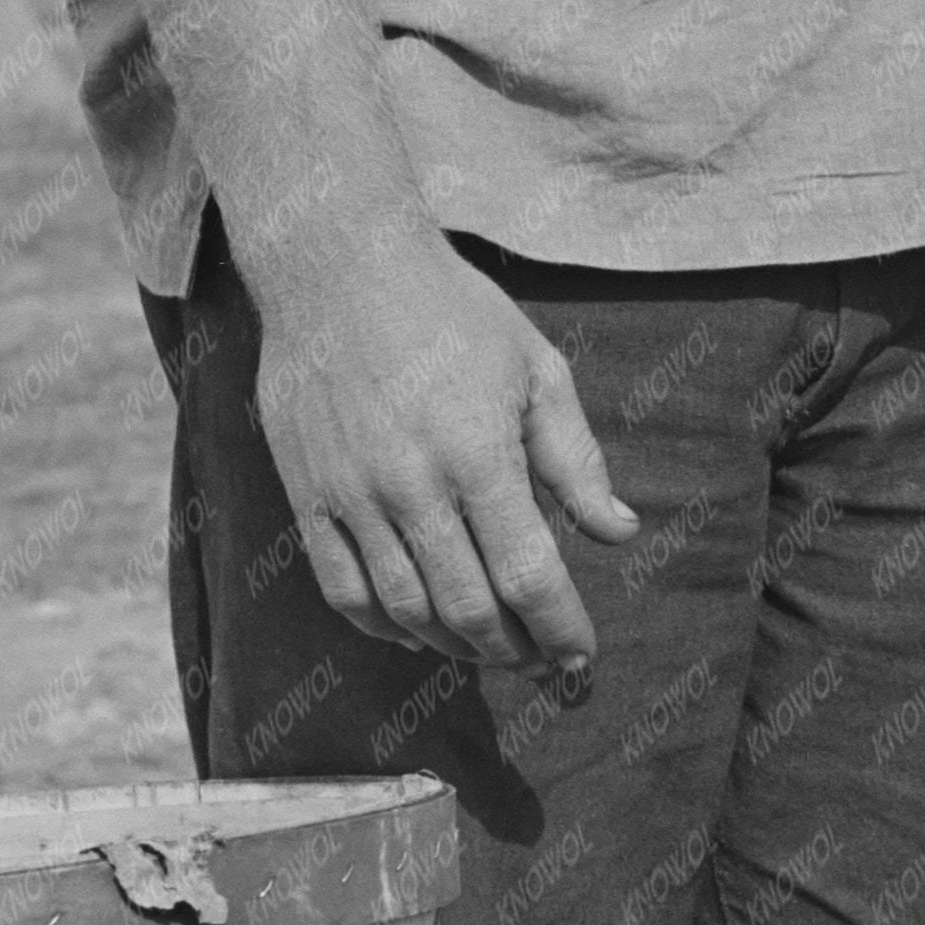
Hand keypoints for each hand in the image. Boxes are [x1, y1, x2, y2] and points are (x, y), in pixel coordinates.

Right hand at [246, 208, 637, 688]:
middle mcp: (412, 485)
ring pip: (405, 610)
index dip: (561, 629)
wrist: (338, 266)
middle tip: (539, 659)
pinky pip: (342, 589)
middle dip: (513, 650)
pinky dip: (382, 626)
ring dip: (453, 647)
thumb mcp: (536, 369)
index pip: (529, 574)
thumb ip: (577, 460)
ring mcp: (351, 495)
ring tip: (487, 649)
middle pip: (468, 608)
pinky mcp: (306, 495)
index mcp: (479, 453)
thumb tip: (619, 533)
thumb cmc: (452, 311)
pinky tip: (415, 630)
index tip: (582, 655)